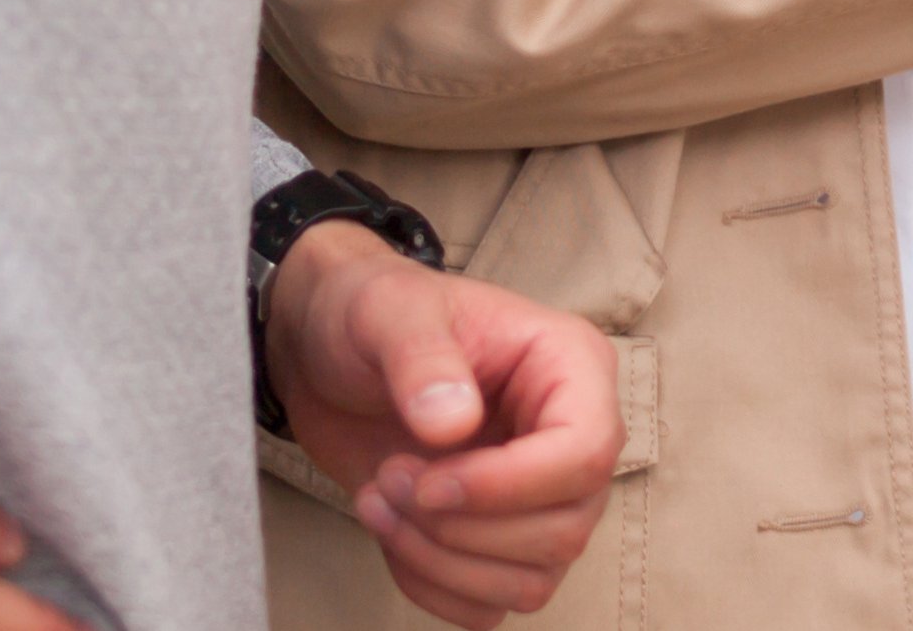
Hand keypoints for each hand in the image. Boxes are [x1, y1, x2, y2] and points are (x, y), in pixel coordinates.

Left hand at [266, 218, 623, 628]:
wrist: (327, 352)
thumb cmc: (369, 313)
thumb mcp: (387, 310)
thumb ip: (421, 357)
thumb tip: (454, 424)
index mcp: (571, 367)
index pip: (585, 453)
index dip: (510, 485)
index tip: (427, 482)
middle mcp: (571, 436)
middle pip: (564, 529)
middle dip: (461, 526)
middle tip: (390, 478)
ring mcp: (542, 496)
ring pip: (532, 580)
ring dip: (440, 560)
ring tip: (380, 498)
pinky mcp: (500, 540)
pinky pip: (489, 606)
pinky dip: (432, 586)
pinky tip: (389, 531)